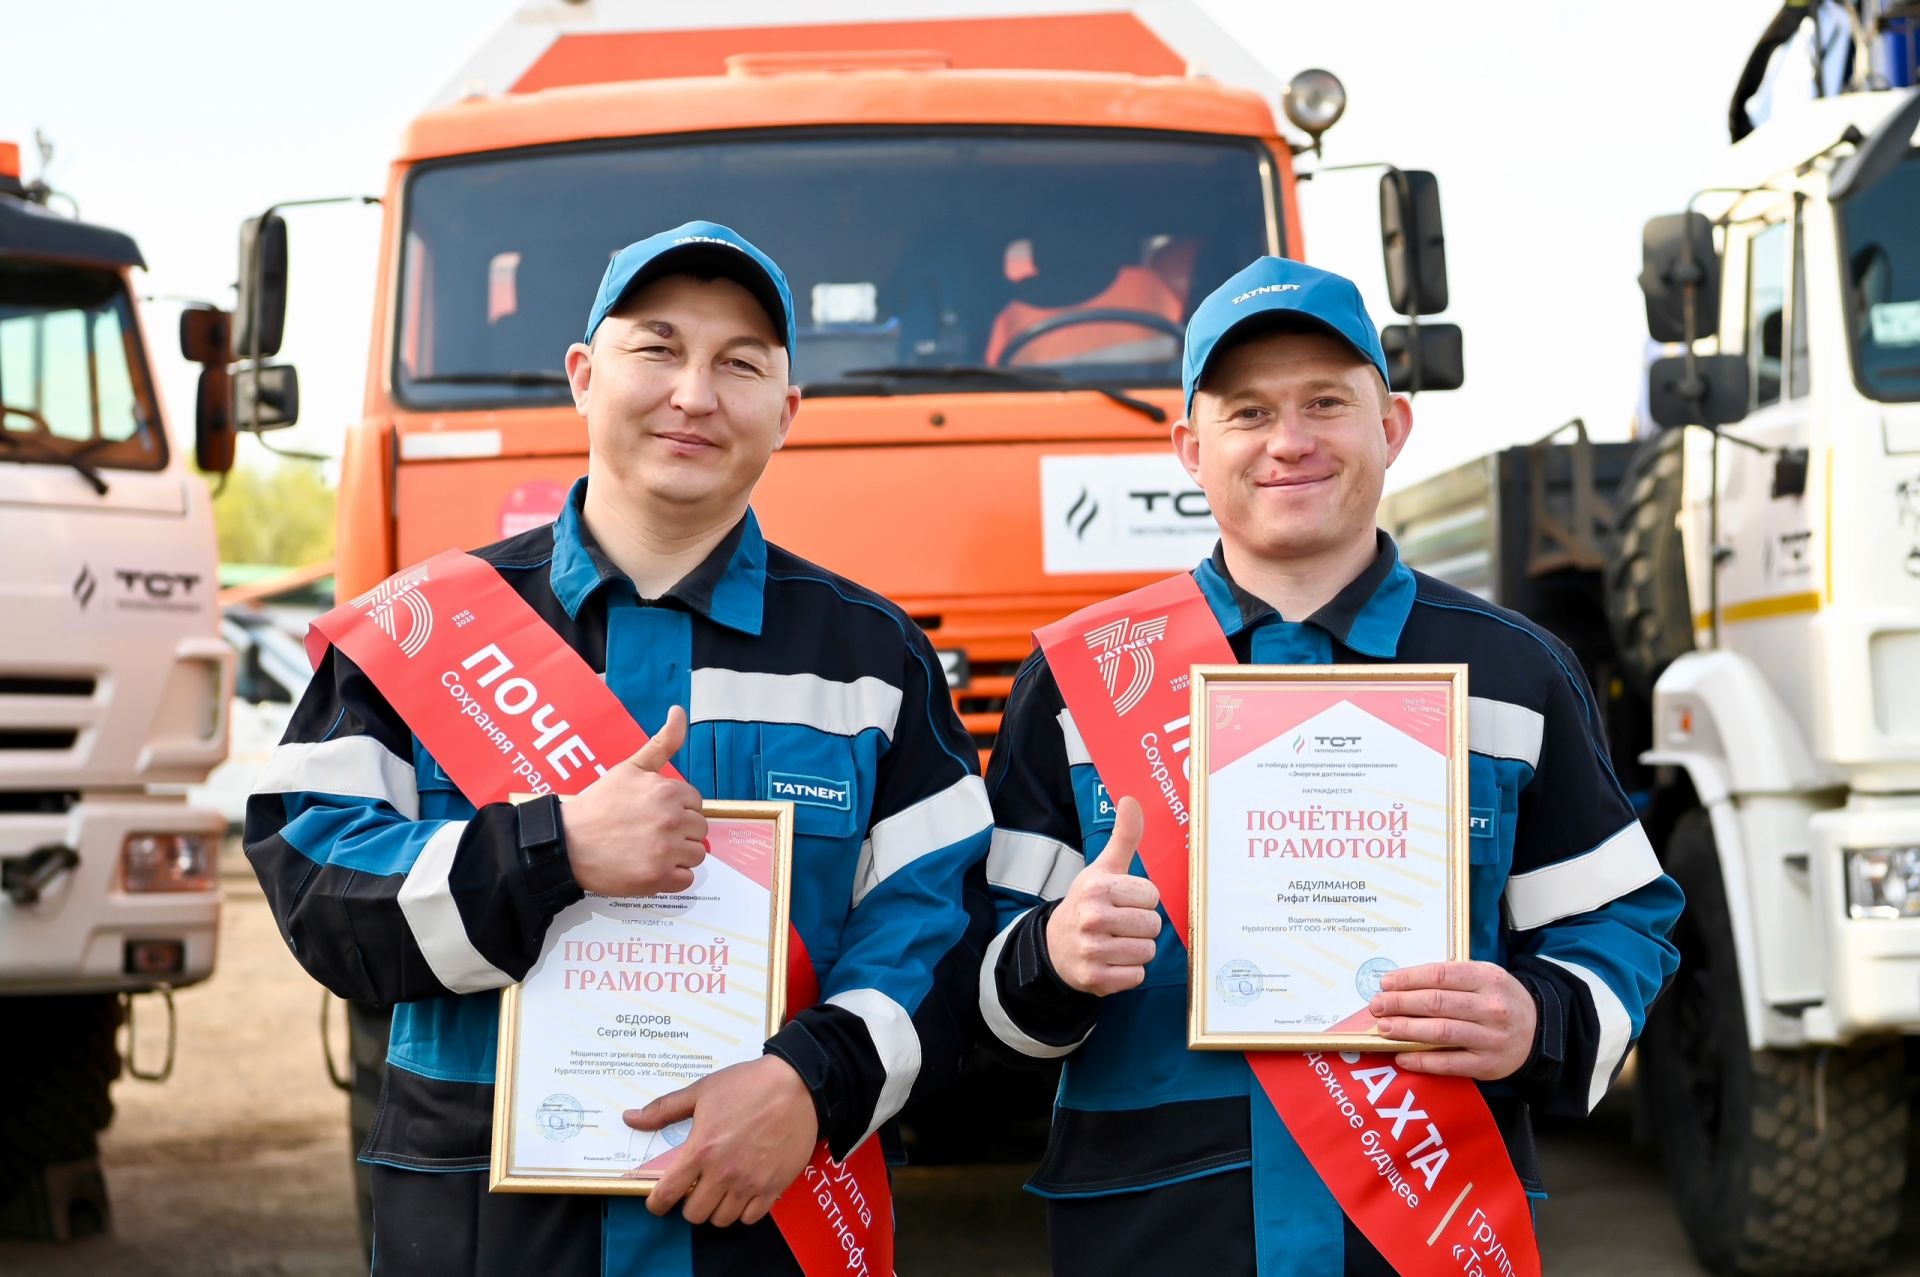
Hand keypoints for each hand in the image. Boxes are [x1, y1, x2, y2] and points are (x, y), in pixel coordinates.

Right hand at [559, 705, 706, 895]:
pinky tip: (650, 867)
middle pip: (699, 830)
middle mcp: (671, 819)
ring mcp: (666, 850)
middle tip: (651, 834)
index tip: (656, 815)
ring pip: (696, 855)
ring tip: (649, 850)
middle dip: (680, 832)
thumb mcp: (629, 768)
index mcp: (668, 791)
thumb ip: (662, 742)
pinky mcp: (659, 878)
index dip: (677, 809)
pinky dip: (672, 878)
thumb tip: (679, 711)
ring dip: (678, 856)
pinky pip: (686, 880)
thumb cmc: (597, 806)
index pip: (696, 803)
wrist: (567, 844)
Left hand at [625, 1055, 819, 1226]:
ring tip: (720, 1189)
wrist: (797, 1085)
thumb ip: (664, 1109)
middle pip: (694, 1214)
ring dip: (716, 1208)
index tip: (658, 1201)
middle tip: (697, 1187)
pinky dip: (743, 1210)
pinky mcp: (773, 1187)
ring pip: (721, 1220)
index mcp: (701, 1150)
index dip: (656, 1204)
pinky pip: (750, 1218)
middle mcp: (723, 1172)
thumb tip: (630, 1118)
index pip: (667, 1194)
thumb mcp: (702, 1091)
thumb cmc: (748, 1085)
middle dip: (689, 1203)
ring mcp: (750, 1183)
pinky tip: (743, 1191)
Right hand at [1044, 796, 1161, 994]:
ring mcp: (1092, 950)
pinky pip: (1137, 977)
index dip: (1143, 899)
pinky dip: (1129, 973)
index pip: (1152, 896)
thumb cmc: (1087, 902)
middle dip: (1142, 926)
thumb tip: (1132, 799)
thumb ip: (1124, 836)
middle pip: (1153, 925)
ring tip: (1116, 942)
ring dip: (1137, 950)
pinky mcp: (1094, 978)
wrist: (1054, 945)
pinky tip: (1112, 961)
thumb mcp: (1103, 868)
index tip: (1124, 901)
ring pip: (1147, 952)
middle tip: (1121, 924)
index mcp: (1097, 888)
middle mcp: (1092, 918)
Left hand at [1368, 961, 1536, 1080]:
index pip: (1440, 975)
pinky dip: (1422, 1060)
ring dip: (1407, 1029)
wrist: (1540, 1032)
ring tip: (1384, 1028)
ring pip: (1441, 1032)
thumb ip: (1450, 979)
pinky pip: (1449, 1063)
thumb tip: (1401, 984)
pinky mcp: (1487, 1065)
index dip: (1408, 979)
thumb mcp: (1484, 978)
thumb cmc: (1500, 1000)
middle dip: (1401, 1004)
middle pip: (1437, 1003)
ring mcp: (1490, 1038)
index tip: (1385, 983)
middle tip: (1377, 1006)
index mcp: (1488, 978)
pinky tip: (1402, 1056)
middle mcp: (1491, 1007)